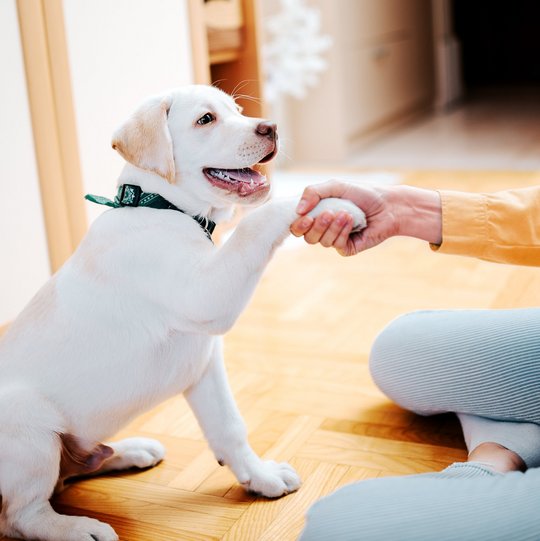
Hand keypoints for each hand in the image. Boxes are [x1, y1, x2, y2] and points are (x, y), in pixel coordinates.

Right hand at [290, 180, 441, 255]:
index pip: (297, 226)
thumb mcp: (335, 186)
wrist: (388, 205)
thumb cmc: (362, 194)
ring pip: (322, 242)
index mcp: (317, 215)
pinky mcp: (347, 248)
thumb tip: (298, 210)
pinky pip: (337, 245)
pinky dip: (343, 232)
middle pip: (307, 237)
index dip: (298, 225)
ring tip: (347, 213)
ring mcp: (335, 239)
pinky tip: (352, 221)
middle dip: (316, 226)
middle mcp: (323, 229)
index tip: (306, 217)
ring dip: (333, 226)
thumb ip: (313, 192)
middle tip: (328, 213)